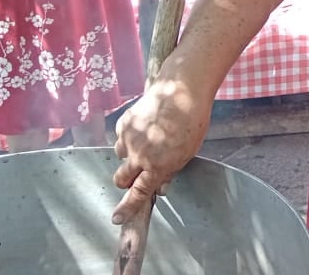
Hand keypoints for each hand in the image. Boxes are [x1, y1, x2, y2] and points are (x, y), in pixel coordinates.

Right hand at [111, 77, 212, 224]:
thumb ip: (170, 171)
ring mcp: (129, 140)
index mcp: (158, 166)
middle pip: (121, 179)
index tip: (116, 218)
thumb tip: (160, 187)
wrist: (180, 91)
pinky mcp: (123, 124)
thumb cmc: (191, 121)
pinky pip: (121, 138)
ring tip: (147, 140)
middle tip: (136, 173)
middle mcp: (140, 156)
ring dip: (129, 155)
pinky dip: (129, 137)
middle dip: (126, 180)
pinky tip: (144, 125)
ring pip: (120, 156)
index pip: (139, 193)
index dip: (127, 208)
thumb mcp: (187, 152)